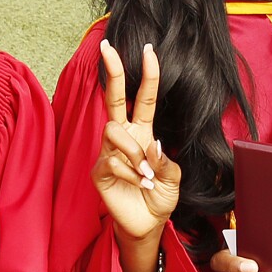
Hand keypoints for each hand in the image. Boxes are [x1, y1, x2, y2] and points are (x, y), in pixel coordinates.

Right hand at [94, 40, 182, 271]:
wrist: (147, 224)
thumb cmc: (159, 198)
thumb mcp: (173, 179)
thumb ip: (165, 161)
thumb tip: (151, 143)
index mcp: (143, 132)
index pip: (143, 98)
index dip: (147, 74)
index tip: (148, 49)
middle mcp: (124, 137)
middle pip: (113, 98)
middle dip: (111, 71)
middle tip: (108, 47)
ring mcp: (108, 151)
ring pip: (114, 131)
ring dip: (134, 152)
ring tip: (146, 175)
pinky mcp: (98, 170)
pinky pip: (111, 160)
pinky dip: (130, 173)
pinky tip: (136, 185)